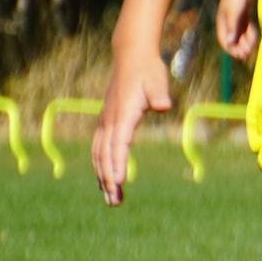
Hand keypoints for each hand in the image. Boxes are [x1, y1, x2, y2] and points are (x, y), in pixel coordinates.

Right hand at [93, 46, 173, 204]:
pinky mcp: (105, 122)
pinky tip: (104, 180)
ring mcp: (104, 122)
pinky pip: (98, 149)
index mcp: (122, 114)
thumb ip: (159, 94)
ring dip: (103, 177)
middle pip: (105, 155)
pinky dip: (100, 166)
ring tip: (111, 199)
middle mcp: (109, 121)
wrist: (131, 58)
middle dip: (109, 180)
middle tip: (115, 202)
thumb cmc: (148, 71)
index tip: (120, 182)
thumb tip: (163, 105)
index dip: (118, 164)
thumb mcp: (157, 80)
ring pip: (99, 155)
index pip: (118, 144)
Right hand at [216, 0, 258, 61]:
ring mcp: (236, 20)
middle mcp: (228, 23)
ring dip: (245, 42)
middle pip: (233, 40)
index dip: (231, 49)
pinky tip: (253, 36)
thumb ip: (232, 27)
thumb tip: (229, 42)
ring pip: (240, 35)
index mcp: (221, 23)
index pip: (224, 40)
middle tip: (247, 54)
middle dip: (239, 47)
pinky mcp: (244, 16)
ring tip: (251, 47)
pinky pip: (246, 29)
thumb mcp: (233, 12)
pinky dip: (249, 34)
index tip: (239, 55)